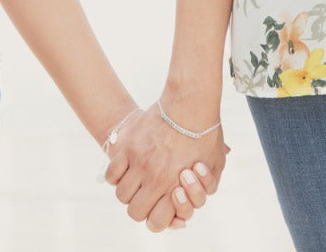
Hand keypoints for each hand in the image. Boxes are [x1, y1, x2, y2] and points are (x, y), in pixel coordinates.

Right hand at [105, 104, 228, 231]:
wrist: (191, 103)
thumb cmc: (206, 134)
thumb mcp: (215, 166)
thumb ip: (206, 188)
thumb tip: (193, 203)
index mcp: (175, 187)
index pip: (156, 222)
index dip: (157, 218)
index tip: (161, 206)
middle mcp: (154, 178)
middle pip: (135, 212)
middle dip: (141, 207)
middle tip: (147, 194)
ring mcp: (139, 162)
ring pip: (121, 194)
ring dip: (128, 191)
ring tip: (137, 180)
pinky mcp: (128, 146)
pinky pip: (111, 173)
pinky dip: (116, 175)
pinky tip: (127, 168)